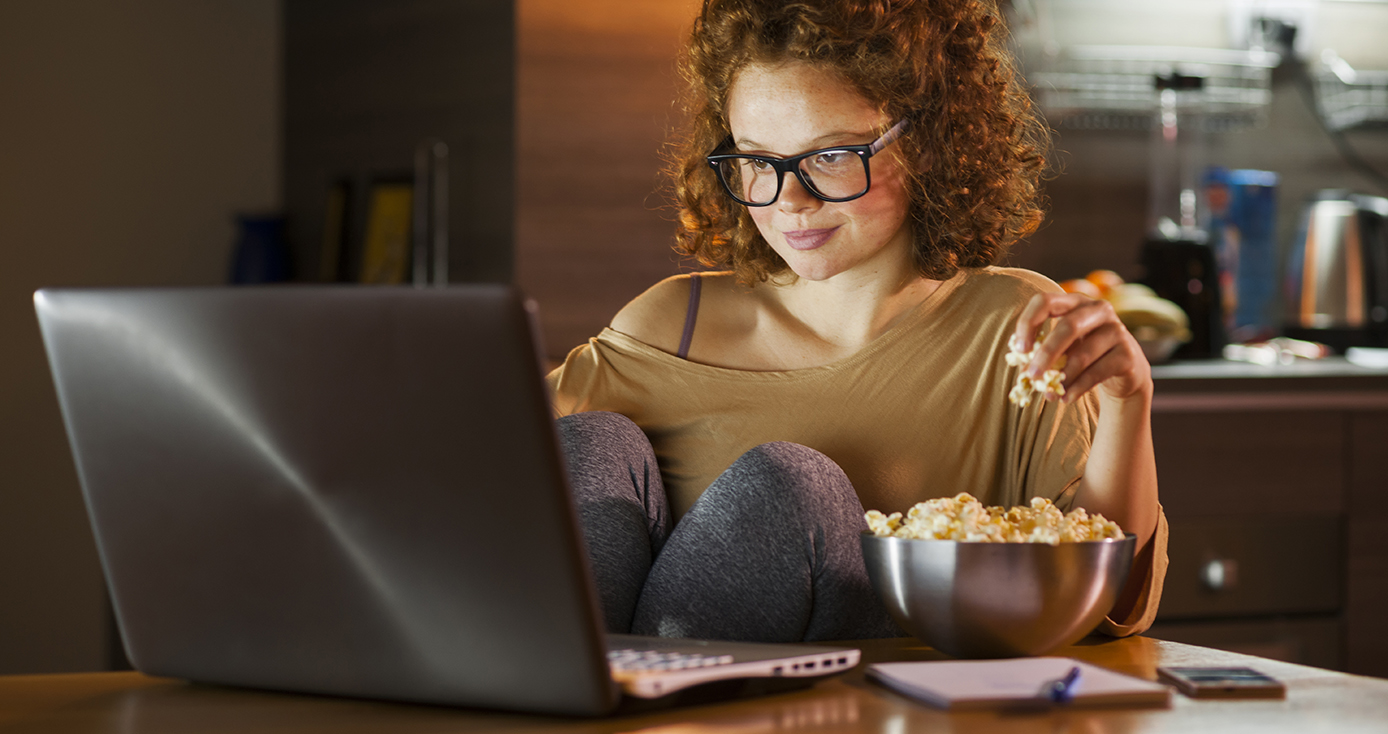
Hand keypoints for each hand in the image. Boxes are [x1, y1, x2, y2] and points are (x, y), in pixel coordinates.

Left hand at [1012, 292, 1151, 402]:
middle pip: (1068, 327)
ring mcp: (1117, 330)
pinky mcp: (1128, 354)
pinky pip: (1096, 373)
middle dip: (1046, 354)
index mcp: (1074, 302)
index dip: (1028, 323)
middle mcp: (1098, 310)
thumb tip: (1023, 369)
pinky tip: (1067, 398)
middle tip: (1031, 376)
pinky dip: (1077, 388)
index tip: (1019, 348)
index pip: (1045, 302)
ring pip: (1082, 355)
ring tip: (1049, 394)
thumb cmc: (1083, 355)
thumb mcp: (1062, 349)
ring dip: (1062, 378)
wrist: (1124, 369)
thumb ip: (1042, 352)